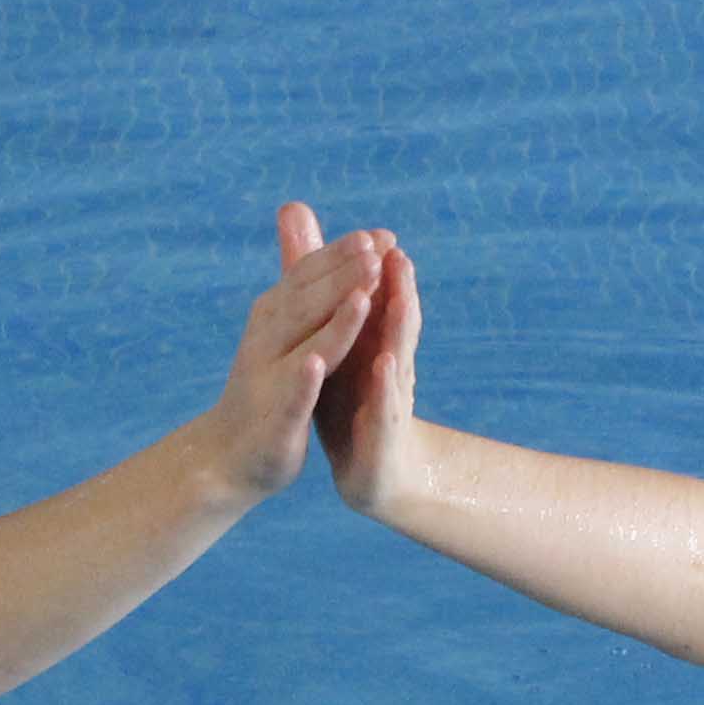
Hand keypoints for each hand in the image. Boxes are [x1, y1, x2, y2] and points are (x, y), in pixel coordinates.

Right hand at [210, 204, 385, 500]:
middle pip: (309, 302)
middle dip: (343, 275)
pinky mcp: (275, 421)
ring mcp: (269, 380)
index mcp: (273, 316)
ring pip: (306, 344)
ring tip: (362, 295)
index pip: (308, 277)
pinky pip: (291, 397)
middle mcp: (267, 340)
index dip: (341, 255)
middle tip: (374, 247)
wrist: (228, 453)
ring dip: (333, 320)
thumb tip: (297, 207)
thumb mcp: (281, 321)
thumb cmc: (265, 381)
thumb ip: (298, 271)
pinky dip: (302, 380)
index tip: (377, 234)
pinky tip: (315, 364)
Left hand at [308, 210, 422, 517]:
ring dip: (397, 333)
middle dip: (400, 291)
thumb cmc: (352, 399)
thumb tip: (303, 235)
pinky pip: (383, 410)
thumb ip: (327, 297)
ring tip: (397, 304)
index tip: (379, 236)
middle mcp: (389, 366)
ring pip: (396, 361)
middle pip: (397, 323)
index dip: (381, 272)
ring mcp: (389, 401)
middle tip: (399, 256)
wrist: (372, 469)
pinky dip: (383, 389)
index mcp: (376, 343)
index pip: (383, 303)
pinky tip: (381, 368)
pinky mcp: (382, 436)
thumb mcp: (338, 346)